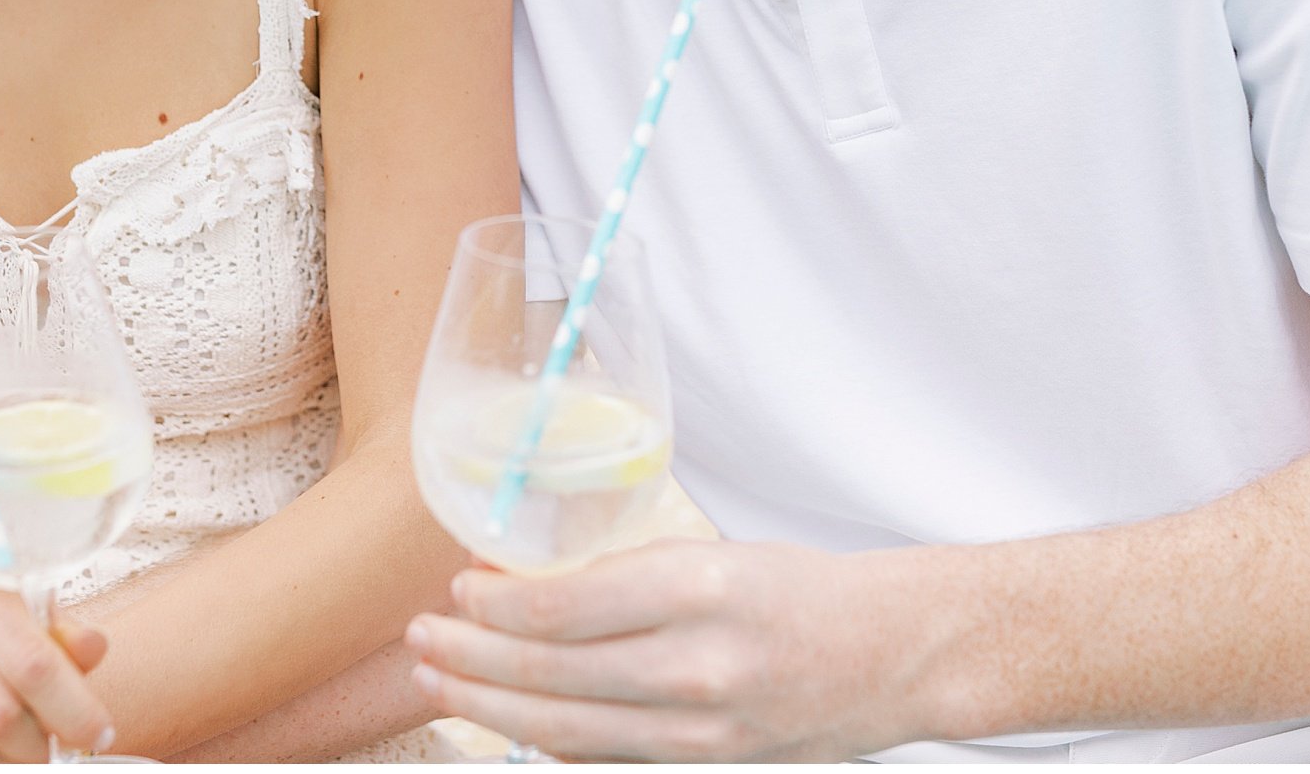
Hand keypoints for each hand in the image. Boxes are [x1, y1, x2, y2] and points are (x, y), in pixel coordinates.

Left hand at [405, 539, 917, 761]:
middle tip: (420, 638)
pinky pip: (604, 760)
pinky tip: (507, 719)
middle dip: (471, 659)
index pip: (564, 607)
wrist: (889, 656)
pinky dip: (546, 742)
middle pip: (551, 675)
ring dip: (490, 707)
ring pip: (566, 730)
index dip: (493, 604)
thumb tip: (523, 585)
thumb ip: (625, 576)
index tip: (456, 588)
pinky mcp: (705, 771)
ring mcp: (701, 735)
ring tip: (441, 680)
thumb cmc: (797, 590)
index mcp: (699, 591)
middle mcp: (697, 668)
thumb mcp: (712, 556)